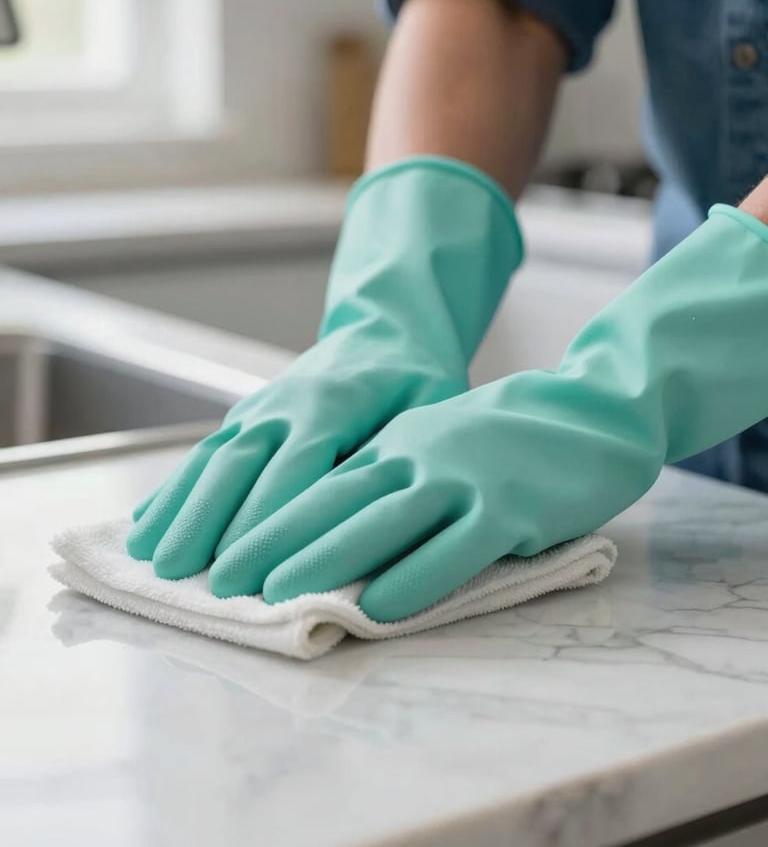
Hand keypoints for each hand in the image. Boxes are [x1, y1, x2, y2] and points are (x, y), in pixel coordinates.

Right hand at [127, 157, 521, 578]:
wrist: (384, 328)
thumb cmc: (415, 377)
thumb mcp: (428, 408)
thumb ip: (395, 458)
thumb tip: (365, 525)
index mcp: (334, 404)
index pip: (294, 470)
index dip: (268, 524)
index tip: (248, 575)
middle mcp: (286, 404)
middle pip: (239, 465)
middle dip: (209, 523)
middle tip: (183, 578)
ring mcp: (259, 406)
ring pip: (212, 458)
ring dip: (180, 508)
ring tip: (151, 559)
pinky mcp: (245, 413)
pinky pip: (203, 452)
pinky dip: (174, 488)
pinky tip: (148, 523)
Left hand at [206, 204, 767, 620]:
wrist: (590, 409)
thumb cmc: (510, 435)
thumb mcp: (440, 441)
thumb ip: (396, 474)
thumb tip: (339, 526)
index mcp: (400, 443)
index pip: (323, 485)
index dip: (272, 521)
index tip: (227, 554)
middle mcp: (421, 456)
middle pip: (336, 503)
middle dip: (275, 543)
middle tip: (223, 582)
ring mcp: (465, 478)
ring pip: (382, 522)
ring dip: (326, 559)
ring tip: (277, 595)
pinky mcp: (509, 506)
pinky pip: (453, 547)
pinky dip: (414, 577)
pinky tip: (379, 608)